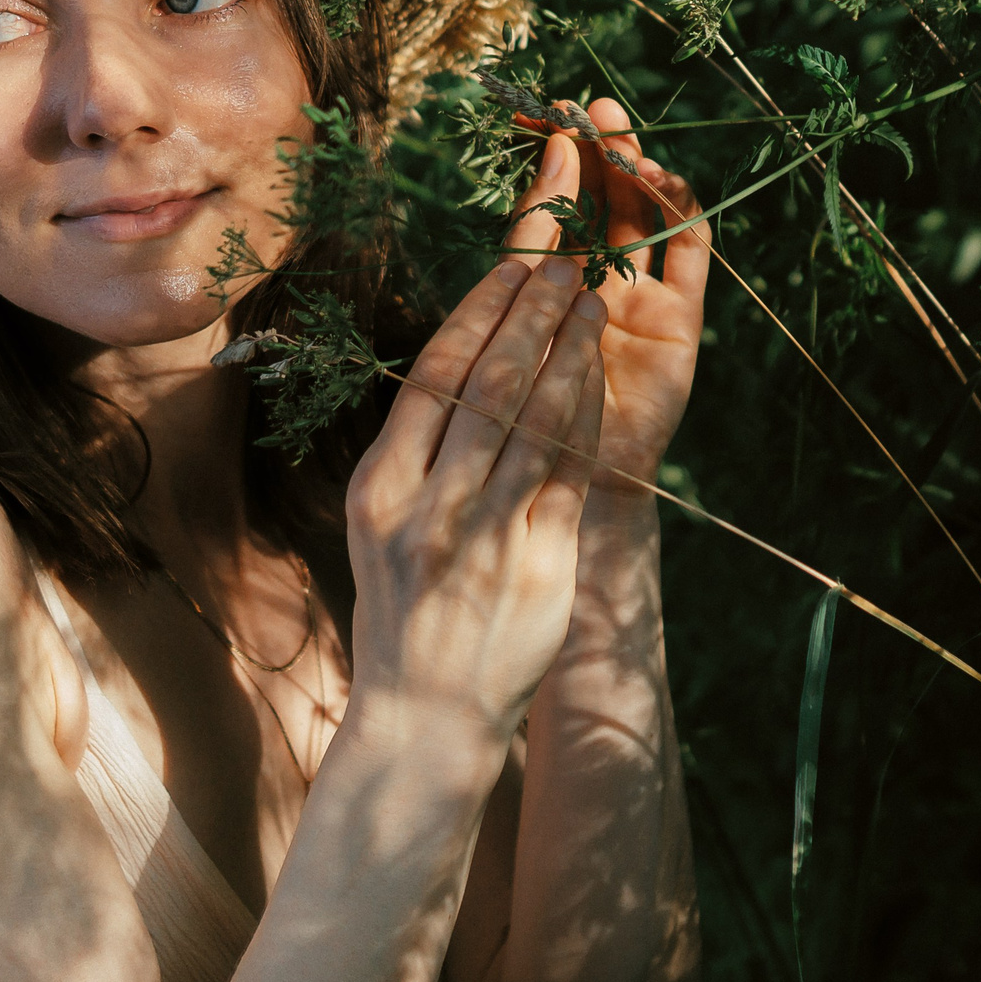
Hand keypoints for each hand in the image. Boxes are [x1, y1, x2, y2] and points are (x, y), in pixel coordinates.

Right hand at [343, 257, 607, 744]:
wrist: (424, 715)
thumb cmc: (402, 605)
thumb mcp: (379, 522)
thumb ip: (415, 449)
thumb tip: (465, 356)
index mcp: (379, 488)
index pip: (434, 375)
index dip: (479, 312)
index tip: (511, 266)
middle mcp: (429, 509)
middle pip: (491, 385)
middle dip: (533, 314)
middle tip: (566, 266)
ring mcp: (486, 538)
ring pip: (539, 419)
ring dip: (572, 351)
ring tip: (594, 303)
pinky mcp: (539, 564)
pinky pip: (572, 471)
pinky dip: (589, 414)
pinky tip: (601, 377)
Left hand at [504, 100, 709, 497]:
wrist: (558, 486)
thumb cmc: (521, 408)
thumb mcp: (515, 308)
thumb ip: (529, 239)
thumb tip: (544, 157)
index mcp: (550, 284)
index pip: (560, 206)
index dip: (556, 161)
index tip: (546, 116)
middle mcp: (600, 284)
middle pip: (607, 201)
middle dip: (601, 151)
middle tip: (591, 107)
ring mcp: (644, 300)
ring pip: (648, 218)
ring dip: (638, 172)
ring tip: (621, 136)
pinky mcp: (681, 320)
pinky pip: (690, 254)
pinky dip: (680, 210)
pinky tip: (659, 178)